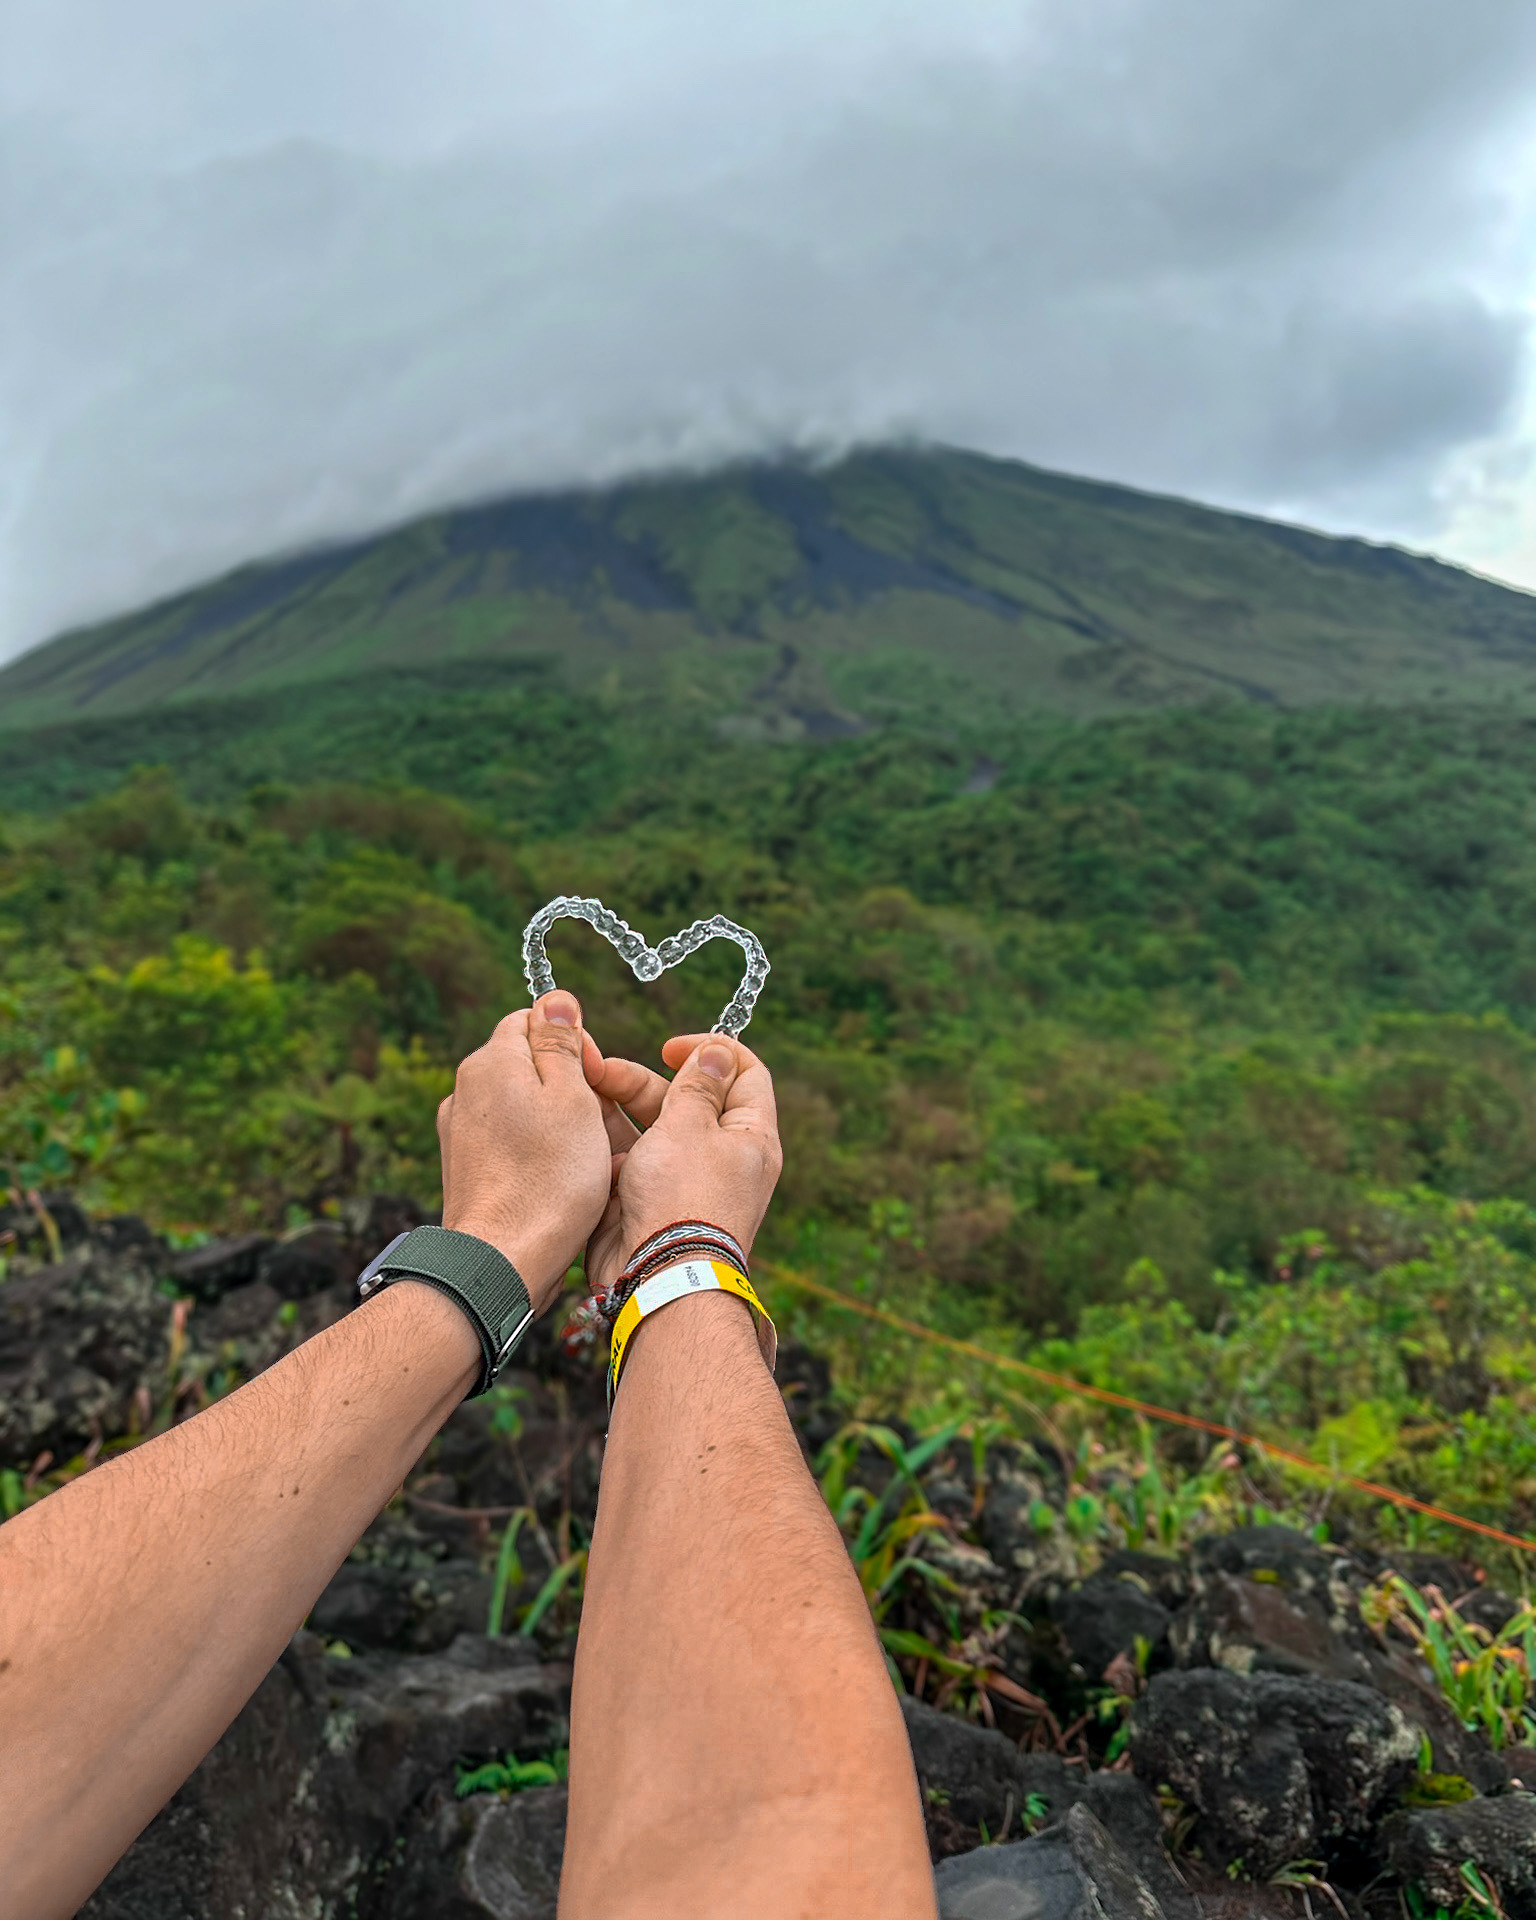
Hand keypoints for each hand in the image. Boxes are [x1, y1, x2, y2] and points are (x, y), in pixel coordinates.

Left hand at [437, 991, 612, 1312]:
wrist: (502, 1260)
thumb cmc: (549, 1180)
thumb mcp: (573, 1099)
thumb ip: (562, 1044)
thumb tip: (557, 999)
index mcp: (492, 1060)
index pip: (534, 1020)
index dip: (574, 1043)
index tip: (597, 1080)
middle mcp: (466, 1089)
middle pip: (526, 1063)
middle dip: (567, 1083)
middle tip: (595, 1123)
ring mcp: (459, 1130)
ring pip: (520, 1104)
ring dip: (552, 1120)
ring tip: (578, 1159)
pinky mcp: (463, 1166)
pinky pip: (507, 1141)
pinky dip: (532, 1151)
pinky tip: (553, 1181)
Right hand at [581, 1031, 782, 1297]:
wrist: (658, 1277)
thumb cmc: (682, 1200)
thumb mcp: (690, 1127)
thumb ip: (697, 1085)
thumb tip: (718, 1053)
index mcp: (750, 1136)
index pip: (745, 1074)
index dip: (711, 1050)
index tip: (670, 1048)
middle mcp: (722, 1157)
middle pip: (687, 1099)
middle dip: (642, 1081)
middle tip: (601, 1071)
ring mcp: (685, 1182)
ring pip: (651, 1130)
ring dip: (617, 1111)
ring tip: (582, 1096)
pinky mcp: (651, 1202)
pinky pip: (632, 1162)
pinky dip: (610, 1150)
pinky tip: (587, 1143)